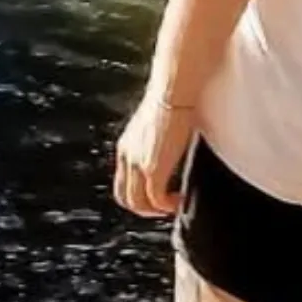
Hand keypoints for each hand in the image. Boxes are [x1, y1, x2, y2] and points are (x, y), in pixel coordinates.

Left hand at [111, 88, 196, 218]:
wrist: (173, 91)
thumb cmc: (172, 100)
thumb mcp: (157, 126)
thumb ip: (157, 141)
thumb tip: (170, 148)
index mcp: (126, 146)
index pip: (122, 182)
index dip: (138, 195)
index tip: (157, 195)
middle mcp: (127, 156)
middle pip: (125, 198)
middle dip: (145, 209)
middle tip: (164, 207)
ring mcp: (137, 163)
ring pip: (138, 204)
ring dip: (156, 210)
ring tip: (173, 206)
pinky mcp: (153, 167)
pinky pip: (156, 199)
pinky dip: (167, 205)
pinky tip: (179, 200)